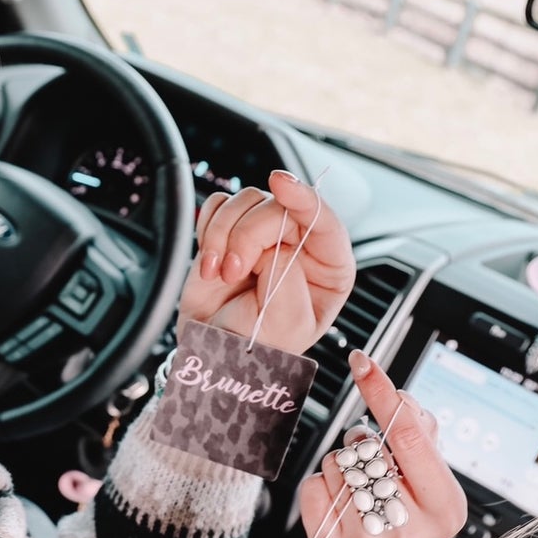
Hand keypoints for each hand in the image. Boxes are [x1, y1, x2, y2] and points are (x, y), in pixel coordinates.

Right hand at [177, 171, 355, 355]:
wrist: (209, 352)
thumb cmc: (253, 346)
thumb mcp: (285, 326)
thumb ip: (287, 281)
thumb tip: (273, 246)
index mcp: (330, 268)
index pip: (325, 221)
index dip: (304, 199)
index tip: (280, 185)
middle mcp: (301, 245)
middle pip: (277, 207)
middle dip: (246, 236)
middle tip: (231, 272)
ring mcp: (265, 235)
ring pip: (245, 201)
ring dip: (222, 235)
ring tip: (218, 273)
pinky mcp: (232, 230)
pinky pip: (219, 205)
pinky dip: (207, 229)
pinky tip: (210, 263)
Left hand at [299, 350, 467, 537]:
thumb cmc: (404, 516)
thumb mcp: (428, 480)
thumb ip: (420, 435)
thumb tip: (398, 396)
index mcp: (446, 508)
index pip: (410, 437)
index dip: (383, 394)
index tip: (363, 362)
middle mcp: (412, 532)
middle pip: (367, 451)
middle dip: (363, 446)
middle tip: (372, 467)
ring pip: (335, 466)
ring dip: (340, 468)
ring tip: (357, 493)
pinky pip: (311, 488)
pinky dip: (318, 487)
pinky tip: (337, 508)